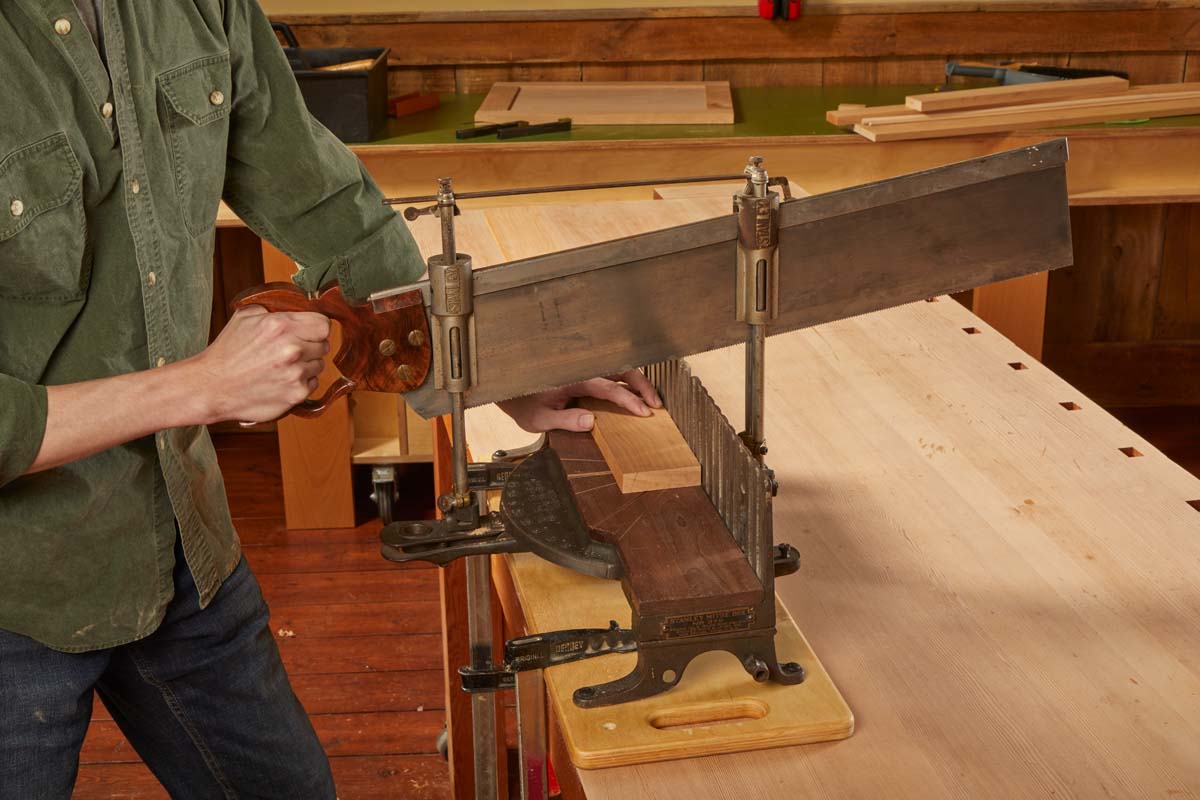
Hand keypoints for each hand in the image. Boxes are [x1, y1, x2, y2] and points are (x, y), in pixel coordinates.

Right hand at [187, 306, 330, 423]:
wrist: (211, 386)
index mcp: (281, 325)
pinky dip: (301, 382)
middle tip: (291, 351)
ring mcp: (296, 373)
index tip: (309, 332)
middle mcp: (292, 348)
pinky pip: (313, 383)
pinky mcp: (296, 393)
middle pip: (324, 344)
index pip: (323, 323)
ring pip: (319, 364)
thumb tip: (297, 306)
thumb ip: (275, 309)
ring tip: (282, 367)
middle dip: (311, 346)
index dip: (316, 327)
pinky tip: (282, 380)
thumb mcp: (245, 317)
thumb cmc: (227, 352)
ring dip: (306, 365)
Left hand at [499, 369, 661, 432]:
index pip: (608, 388)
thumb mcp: (539, 419)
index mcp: (572, 379)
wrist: (509, 388)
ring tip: (651, 400)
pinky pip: (610, 375)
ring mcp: (584, 371)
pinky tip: (636, 395)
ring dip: (637, 383)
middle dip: (642, 385)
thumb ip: (564, 419)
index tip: (645, 411)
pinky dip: (627, 382)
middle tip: (656, 404)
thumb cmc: (523, 404)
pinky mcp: (584, 374)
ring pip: (618, 370)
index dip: (628, 399)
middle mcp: (581, 371)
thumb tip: (592, 421)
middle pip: (620, 371)